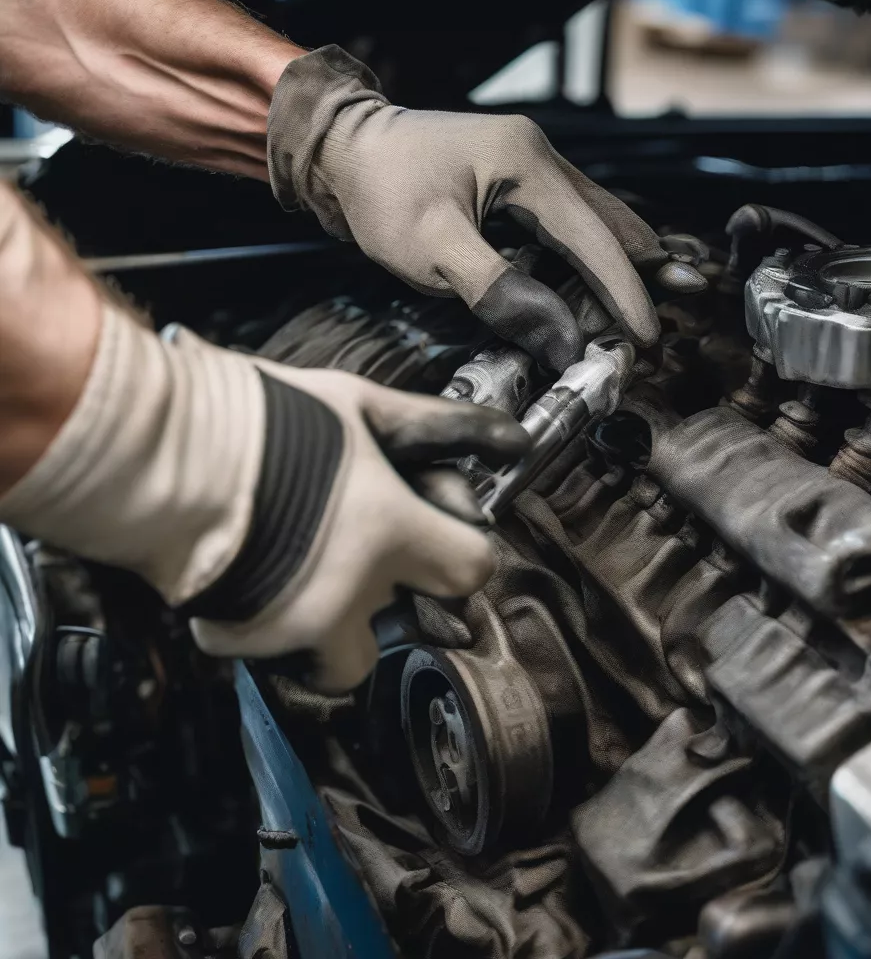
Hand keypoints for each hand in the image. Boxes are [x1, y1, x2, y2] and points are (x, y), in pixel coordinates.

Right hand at [0, 305, 528, 690]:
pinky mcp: (243, 645)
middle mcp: (352, 594)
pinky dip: (282, 633)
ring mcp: (296, 628)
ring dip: (343, 631)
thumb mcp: (362, 405)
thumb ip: (442, 429)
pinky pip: (284, 658)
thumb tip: (515, 442)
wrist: (157, 450)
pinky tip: (264, 586)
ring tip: (312, 579)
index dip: (466, 556)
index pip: (472, 572)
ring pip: (349, 661)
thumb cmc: (268, 417)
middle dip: (407, 603)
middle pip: (418, 630)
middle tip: (373, 564)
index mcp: (390, 532)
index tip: (446, 543)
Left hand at [268, 46, 677, 372]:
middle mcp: (542, 158)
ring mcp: (533, 165)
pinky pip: (570, 224)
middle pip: (612, 226)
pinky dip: (589, 260)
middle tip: (665, 328)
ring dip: (619, 271)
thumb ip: (500, 292)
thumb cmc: (380, 194)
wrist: (341, 149)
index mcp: (528, 165)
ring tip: (641, 315)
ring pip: (596, 225)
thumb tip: (564, 341)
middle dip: (643, 279)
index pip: (594, 242)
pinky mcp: (518, 181)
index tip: (647, 342)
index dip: (625, 296)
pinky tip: (597, 289)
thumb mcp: (432, 250)